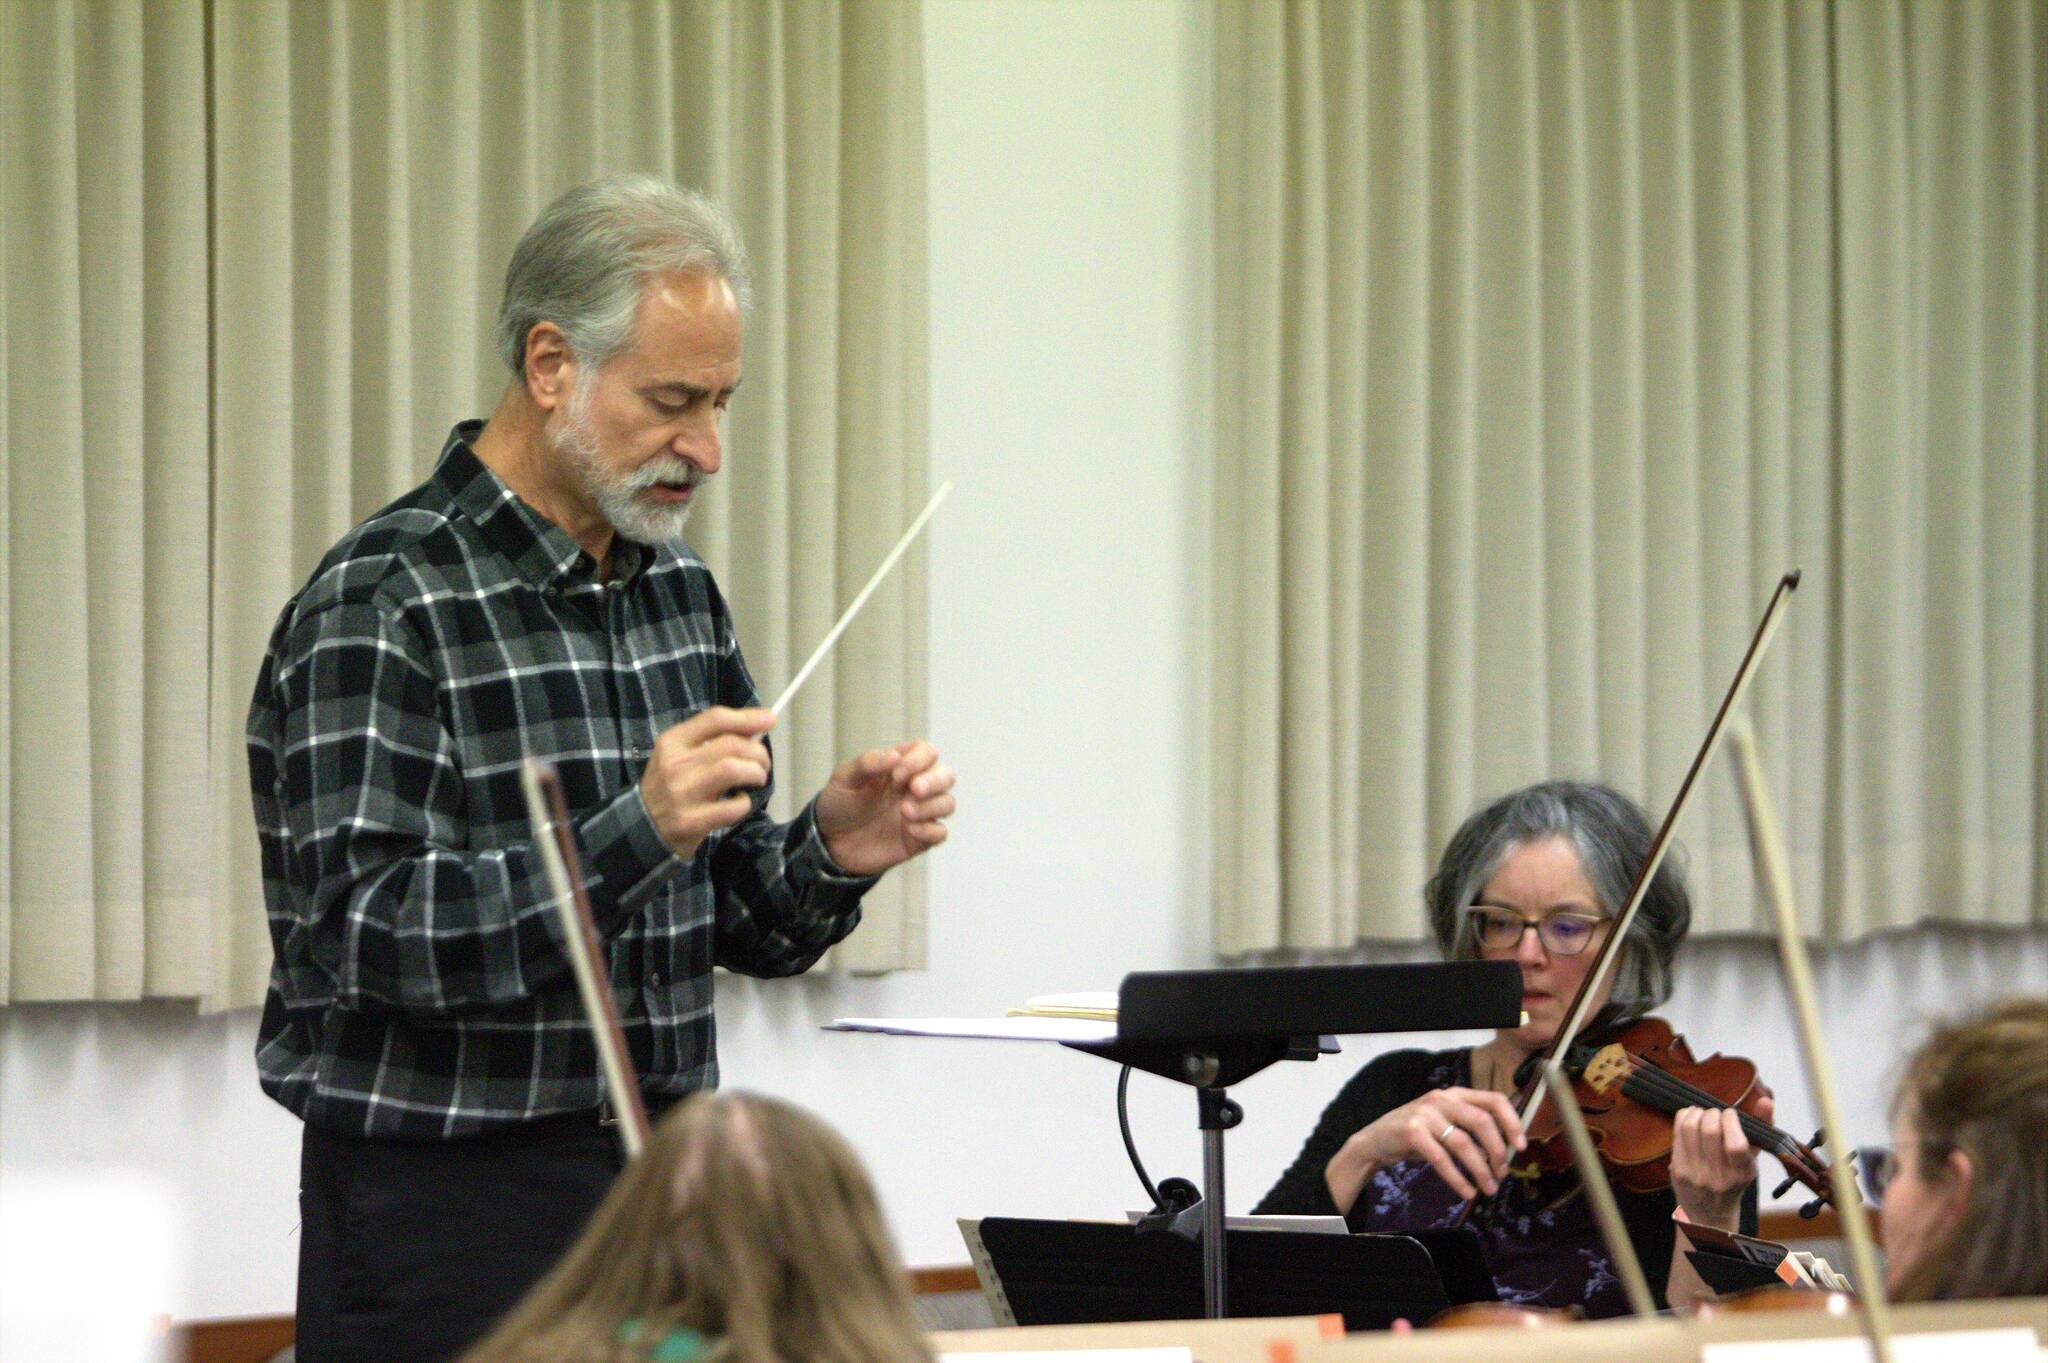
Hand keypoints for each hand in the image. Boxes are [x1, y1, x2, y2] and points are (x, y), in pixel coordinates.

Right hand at [639, 707, 775, 860]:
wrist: (641, 828)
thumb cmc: (669, 786)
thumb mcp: (679, 755)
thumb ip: (711, 740)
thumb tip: (756, 728)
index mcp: (672, 742)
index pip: (714, 719)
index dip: (747, 717)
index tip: (769, 719)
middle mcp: (675, 765)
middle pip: (730, 745)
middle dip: (758, 752)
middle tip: (763, 763)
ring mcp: (681, 794)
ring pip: (732, 770)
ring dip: (755, 773)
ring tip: (756, 779)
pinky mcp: (690, 822)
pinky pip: (731, 807)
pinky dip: (745, 803)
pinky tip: (740, 803)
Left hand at [814, 740, 954, 875]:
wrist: (829, 842)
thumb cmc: (839, 804)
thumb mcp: (844, 778)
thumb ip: (868, 763)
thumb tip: (895, 755)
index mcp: (899, 767)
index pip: (926, 752)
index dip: (919, 759)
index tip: (896, 773)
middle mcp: (914, 788)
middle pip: (946, 776)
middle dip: (935, 781)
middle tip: (914, 789)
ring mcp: (919, 814)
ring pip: (947, 803)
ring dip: (931, 805)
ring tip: (904, 811)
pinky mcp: (918, 839)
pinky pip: (940, 833)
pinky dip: (930, 830)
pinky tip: (909, 830)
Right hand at [1324, 1086, 1526, 1213]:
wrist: (1376, 1140)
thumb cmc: (1418, 1134)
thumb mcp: (1446, 1125)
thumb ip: (1471, 1131)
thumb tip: (1503, 1154)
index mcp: (1456, 1094)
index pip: (1493, 1100)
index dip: (1512, 1122)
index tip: (1521, 1147)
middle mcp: (1442, 1098)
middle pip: (1482, 1121)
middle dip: (1497, 1151)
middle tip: (1502, 1174)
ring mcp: (1425, 1113)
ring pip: (1463, 1143)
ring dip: (1480, 1170)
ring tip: (1488, 1189)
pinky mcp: (1411, 1131)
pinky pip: (1441, 1159)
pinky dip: (1458, 1178)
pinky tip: (1466, 1191)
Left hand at [1670, 1091, 1770, 1229]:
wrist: (1709, 1213)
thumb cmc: (1734, 1180)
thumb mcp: (1751, 1159)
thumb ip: (1762, 1128)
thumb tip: (1766, 1101)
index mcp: (1742, 1173)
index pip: (1736, 1144)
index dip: (1731, 1121)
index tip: (1731, 1114)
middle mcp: (1719, 1176)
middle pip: (1710, 1130)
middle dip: (1712, 1113)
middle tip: (1715, 1114)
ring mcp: (1695, 1174)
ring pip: (1690, 1128)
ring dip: (1697, 1112)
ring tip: (1703, 1113)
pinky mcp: (1678, 1170)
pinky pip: (1677, 1133)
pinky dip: (1684, 1118)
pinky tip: (1690, 1119)